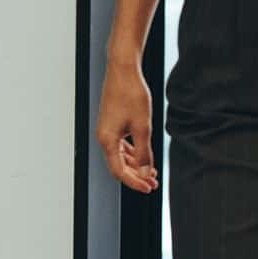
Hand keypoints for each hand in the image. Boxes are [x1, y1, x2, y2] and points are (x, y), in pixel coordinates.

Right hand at [95, 58, 157, 193]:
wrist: (123, 70)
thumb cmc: (131, 94)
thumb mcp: (143, 126)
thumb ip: (144, 152)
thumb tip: (146, 172)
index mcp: (107, 140)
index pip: (119, 171)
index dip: (134, 181)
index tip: (148, 188)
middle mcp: (104, 137)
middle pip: (119, 165)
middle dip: (136, 175)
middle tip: (153, 183)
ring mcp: (107, 130)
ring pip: (120, 155)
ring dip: (136, 164)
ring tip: (152, 172)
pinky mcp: (112, 123)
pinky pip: (121, 144)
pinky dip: (133, 152)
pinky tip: (144, 156)